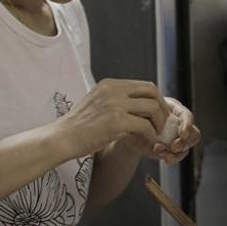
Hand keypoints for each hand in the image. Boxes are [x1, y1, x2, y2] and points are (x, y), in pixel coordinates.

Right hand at [56, 79, 170, 158]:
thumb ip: (114, 100)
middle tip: (164, 122)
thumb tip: (136, 103)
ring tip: (157, 134)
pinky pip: (145, 126)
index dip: (156, 99)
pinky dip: (151, 135)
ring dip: (159, 122)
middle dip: (162, 107)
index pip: (144, 85)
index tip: (159, 113)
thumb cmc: (78, 126)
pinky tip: (149, 141)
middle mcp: (113, 90)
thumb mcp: (96, 103)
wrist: (62, 138)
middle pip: (152, 91)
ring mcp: (115, 105)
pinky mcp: (116, 121)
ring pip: (152, 108)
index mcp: (110, 84)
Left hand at [124, 97, 200, 163]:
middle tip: (173, 147)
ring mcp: (174, 140)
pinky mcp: (167, 152)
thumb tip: (162, 122)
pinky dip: (168, 157)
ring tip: (161, 151)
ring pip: (185, 149)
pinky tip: (159, 153)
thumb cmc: (138, 111)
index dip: (187, 126)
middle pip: (194, 135)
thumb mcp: (145, 107)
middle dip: (185, 142)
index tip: (181, 134)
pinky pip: (173, 157)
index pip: (188, 117)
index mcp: (175, 111)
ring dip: (176, 153)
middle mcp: (179, 126)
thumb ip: (154, 113)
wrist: (128, 124)